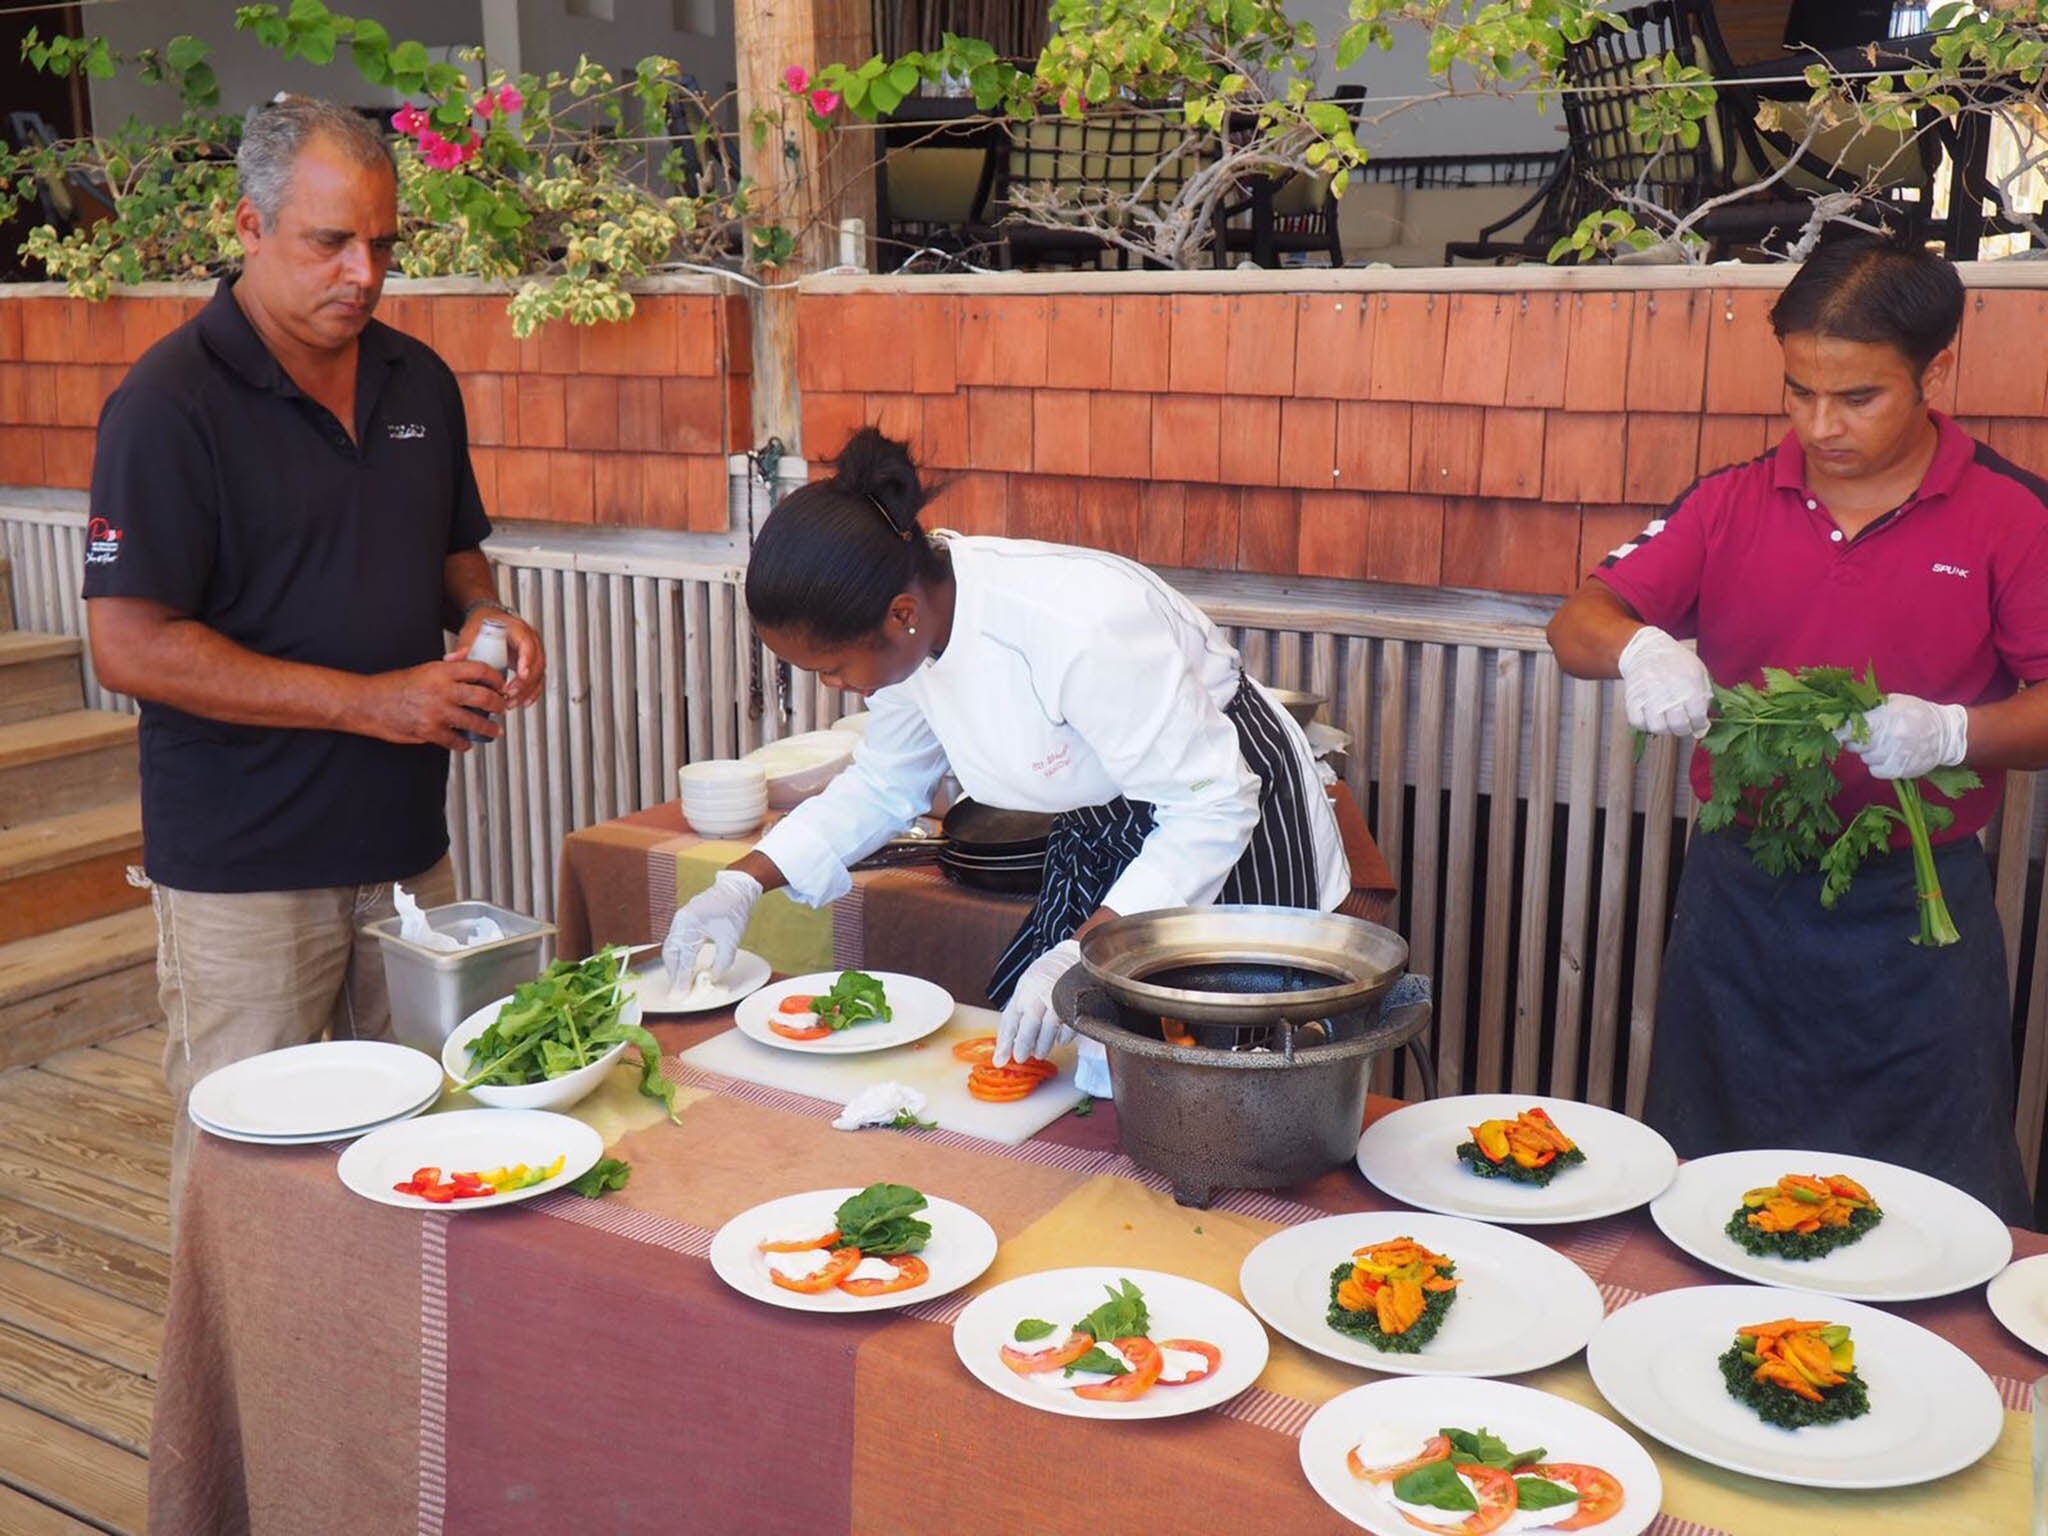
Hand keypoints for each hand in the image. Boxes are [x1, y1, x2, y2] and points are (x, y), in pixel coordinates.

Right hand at [353, 660, 509, 750]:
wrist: (367, 702)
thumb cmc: (394, 685)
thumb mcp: (423, 669)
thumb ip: (447, 668)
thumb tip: (467, 660)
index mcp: (441, 671)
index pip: (479, 669)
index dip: (495, 678)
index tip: (501, 684)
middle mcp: (442, 690)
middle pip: (483, 697)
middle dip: (498, 704)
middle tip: (502, 708)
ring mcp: (437, 712)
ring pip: (474, 722)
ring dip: (489, 728)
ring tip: (494, 731)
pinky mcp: (429, 731)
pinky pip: (455, 740)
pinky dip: (464, 743)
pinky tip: (467, 743)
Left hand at [451, 606, 544, 708]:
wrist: (490, 620)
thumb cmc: (485, 624)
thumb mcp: (473, 632)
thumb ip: (465, 647)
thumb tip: (453, 658)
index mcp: (517, 629)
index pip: (527, 645)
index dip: (527, 661)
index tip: (522, 675)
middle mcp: (530, 640)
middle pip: (536, 663)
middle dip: (525, 682)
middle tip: (510, 693)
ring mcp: (534, 653)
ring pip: (539, 674)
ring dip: (527, 691)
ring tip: (511, 702)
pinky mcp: (532, 664)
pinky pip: (538, 680)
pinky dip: (532, 693)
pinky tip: (523, 702)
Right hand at [662, 869, 761, 985]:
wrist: (738, 889)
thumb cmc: (735, 911)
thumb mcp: (731, 940)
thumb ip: (721, 962)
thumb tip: (711, 978)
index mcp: (690, 925)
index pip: (684, 959)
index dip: (682, 980)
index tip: (680, 995)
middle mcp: (680, 922)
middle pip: (670, 954)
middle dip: (673, 973)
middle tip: (678, 990)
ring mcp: (680, 919)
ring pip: (670, 947)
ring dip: (674, 964)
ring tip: (680, 981)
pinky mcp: (684, 919)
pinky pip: (675, 940)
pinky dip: (678, 954)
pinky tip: (683, 964)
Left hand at [994, 939, 1080, 1066]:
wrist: (1071, 956)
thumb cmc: (1046, 975)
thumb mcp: (1026, 987)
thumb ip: (1019, 1010)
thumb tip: (1009, 1040)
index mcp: (1024, 990)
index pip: (1010, 1020)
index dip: (1004, 1042)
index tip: (1000, 1059)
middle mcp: (1039, 994)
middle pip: (1028, 1026)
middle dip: (1023, 1046)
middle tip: (1021, 1058)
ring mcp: (1058, 998)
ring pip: (1048, 1029)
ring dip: (1043, 1045)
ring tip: (1039, 1053)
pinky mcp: (1075, 1003)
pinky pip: (1068, 1026)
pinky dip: (1063, 1037)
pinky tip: (1059, 1041)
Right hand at [1617, 626, 1713, 736]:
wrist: (1647, 649)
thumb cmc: (1676, 662)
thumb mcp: (1698, 673)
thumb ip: (1704, 699)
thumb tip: (1702, 729)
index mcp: (1689, 684)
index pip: (1698, 717)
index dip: (1700, 724)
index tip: (1697, 722)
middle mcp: (1669, 692)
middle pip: (1679, 726)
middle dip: (1684, 729)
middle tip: (1683, 723)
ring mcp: (1648, 696)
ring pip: (1658, 728)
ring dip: (1665, 728)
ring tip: (1667, 720)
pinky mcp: (1632, 700)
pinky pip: (1638, 723)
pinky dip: (1645, 724)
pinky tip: (1652, 716)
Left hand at [1838, 695, 1968, 779]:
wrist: (1947, 734)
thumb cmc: (1918, 714)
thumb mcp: (1896, 702)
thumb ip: (1872, 706)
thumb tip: (1846, 710)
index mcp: (1887, 719)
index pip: (1852, 728)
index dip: (1840, 731)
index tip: (1835, 732)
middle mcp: (1890, 739)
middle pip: (1856, 745)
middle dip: (1855, 740)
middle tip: (1865, 736)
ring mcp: (1896, 756)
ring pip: (1865, 758)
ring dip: (1869, 752)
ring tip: (1882, 744)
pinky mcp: (1900, 770)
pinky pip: (1875, 771)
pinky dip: (1877, 765)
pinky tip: (1887, 756)